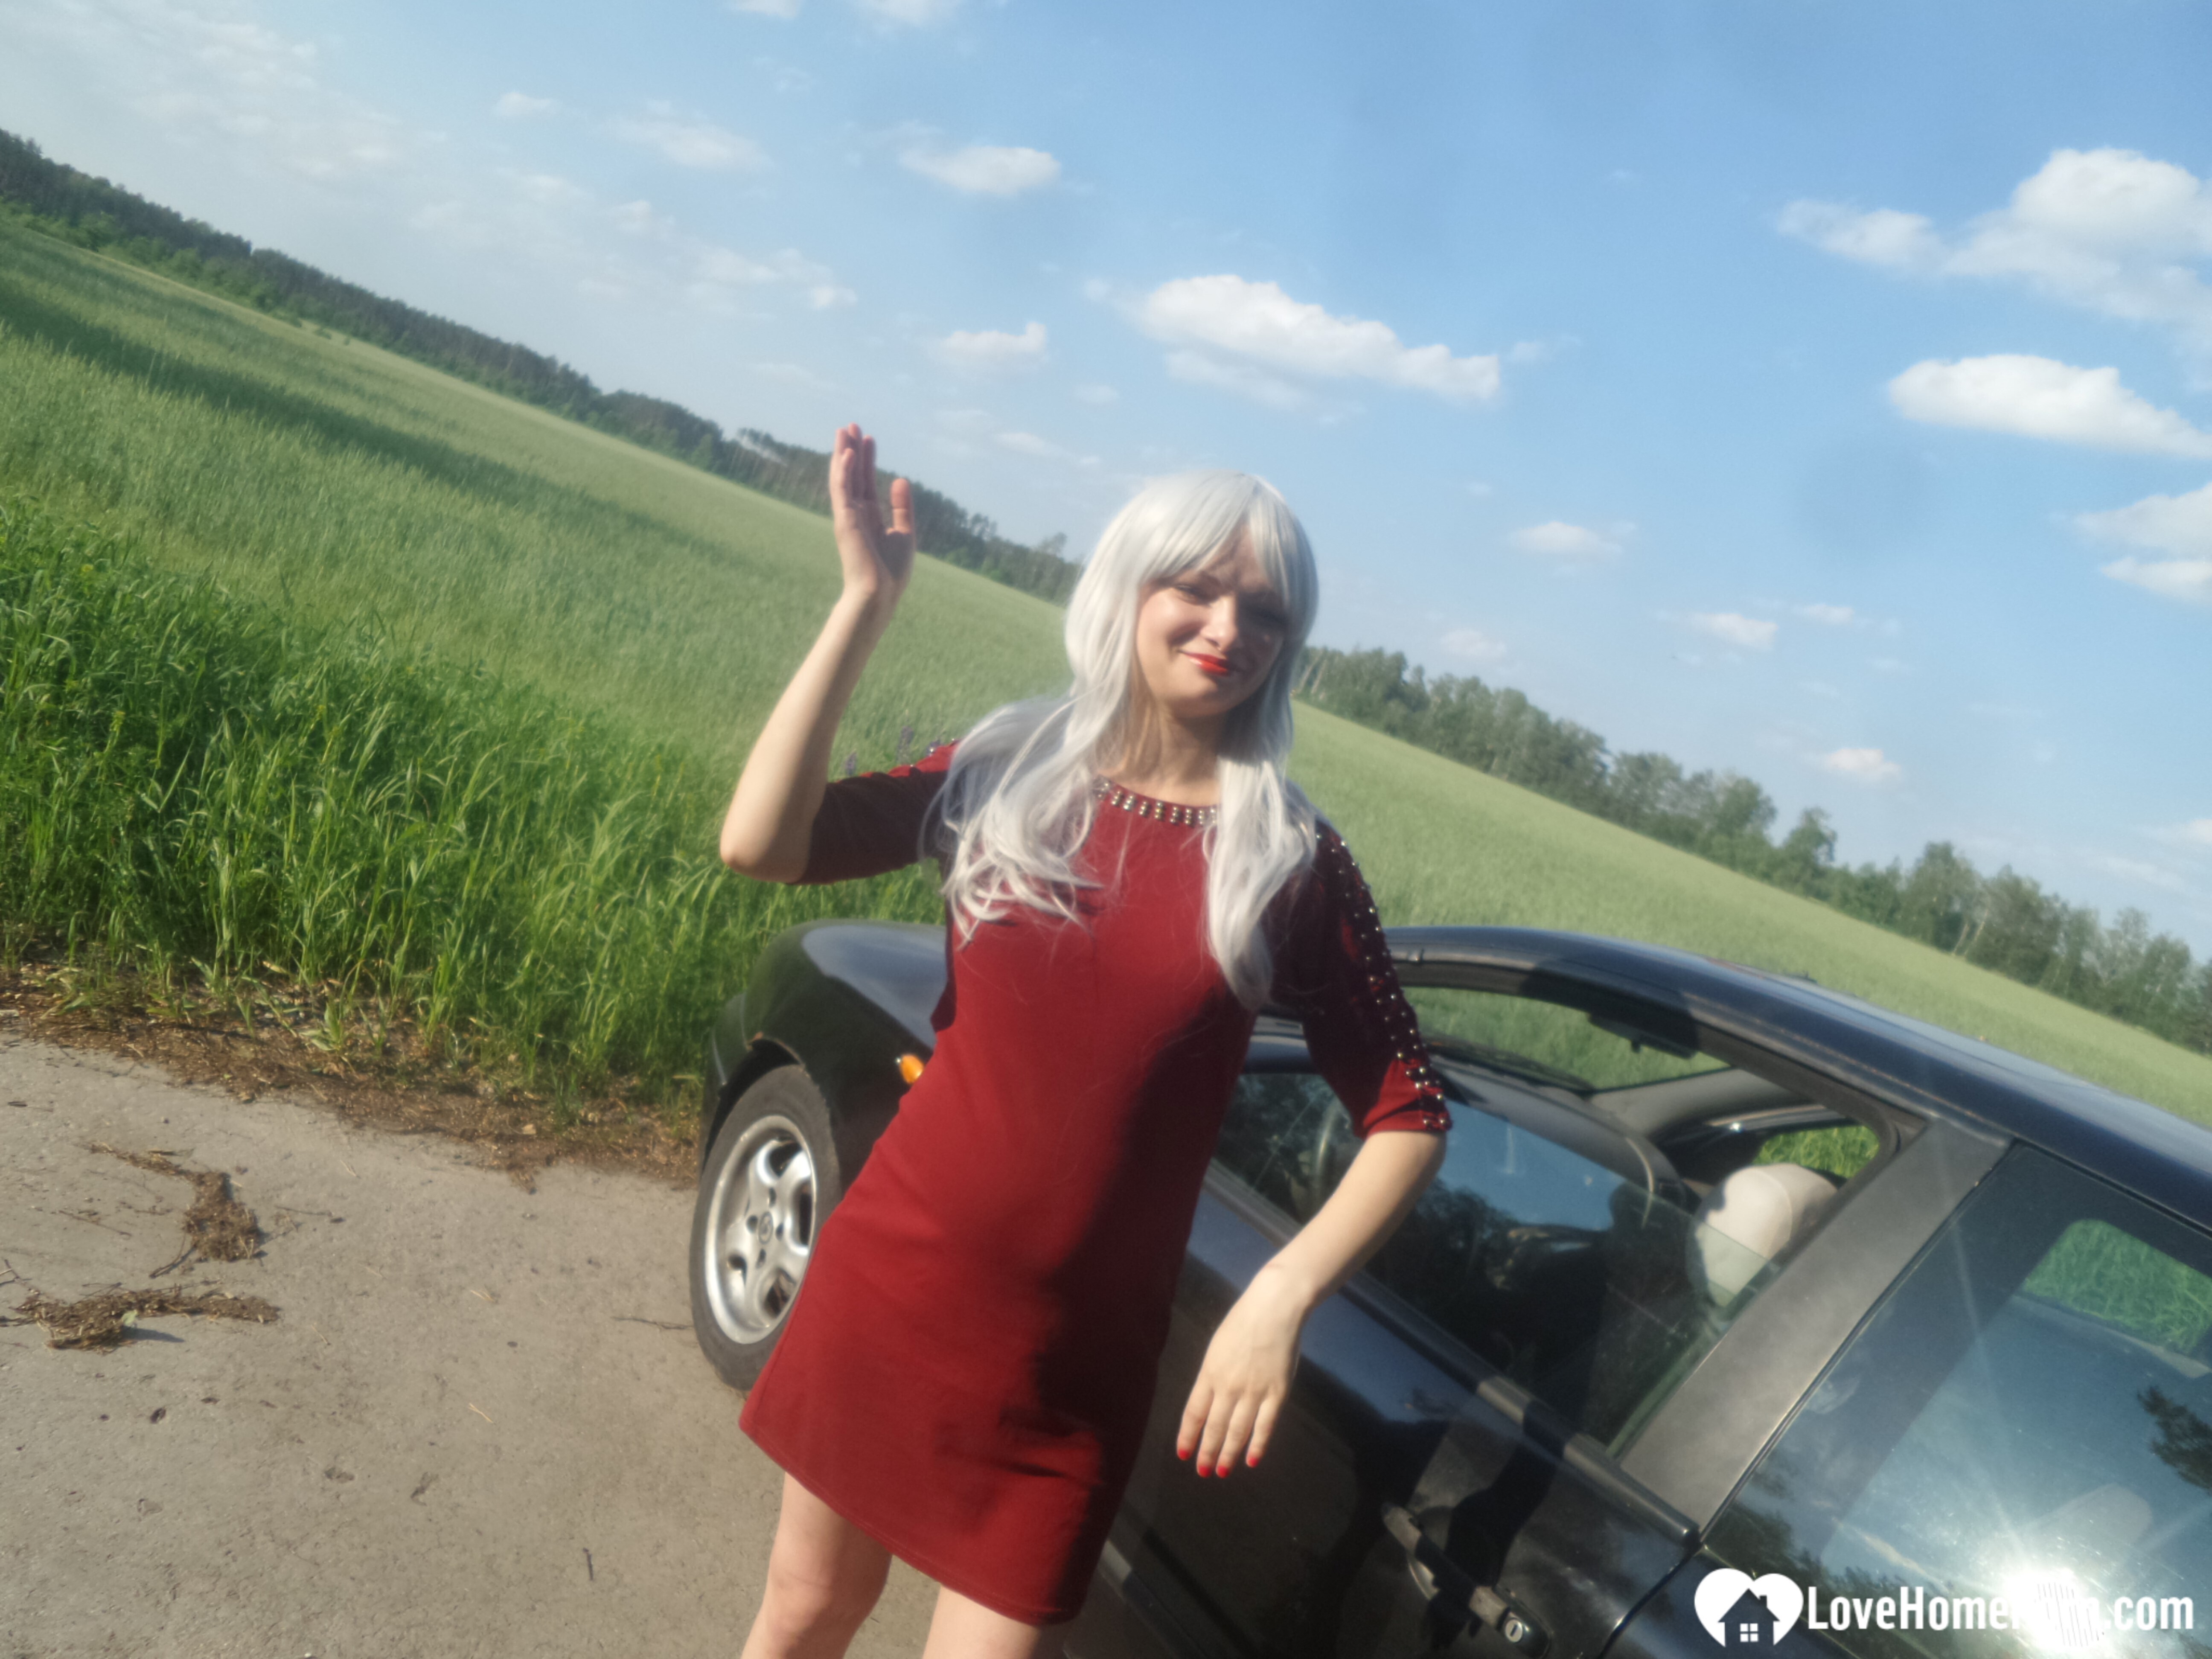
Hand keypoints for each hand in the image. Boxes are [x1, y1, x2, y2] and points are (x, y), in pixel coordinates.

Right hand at [828, 422, 914, 608]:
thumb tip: (899, 479)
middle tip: (850, 425)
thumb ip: (902, 507)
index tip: (869, 438)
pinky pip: (841, 491)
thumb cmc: (890, 574)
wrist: (880, 595)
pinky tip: (846, 454)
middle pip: (851, 475)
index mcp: (868, 518)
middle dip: (851, 449)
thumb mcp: (904, 534)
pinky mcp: (844, 522)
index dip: (866, 460)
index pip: (865, 482)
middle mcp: (855, 515)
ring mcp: (847, 517)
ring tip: (844, 429)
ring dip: (842, 453)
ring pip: (842, 478)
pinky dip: (842, 472)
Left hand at [1175, 1267, 1308, 1476]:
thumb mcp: (1217, 1347)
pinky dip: (1258, 1445)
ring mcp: (1254, 1392)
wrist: (1275, 1307)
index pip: (1194, 1412)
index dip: (1188, 1436)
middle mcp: (1228, 1386)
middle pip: (1215, 1427)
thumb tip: (1208, 1402)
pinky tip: (1251, 1461)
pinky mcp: (1277, 1393)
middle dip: (1207, 1452)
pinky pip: (1265, 1426)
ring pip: (1238, 1431)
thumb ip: (1212, 1375)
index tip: (1183, 1454)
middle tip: (1202, 1471)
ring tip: (1221, 1472)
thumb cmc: (1243, 1322)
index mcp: (1209, 1373)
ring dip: (1228, 1454)